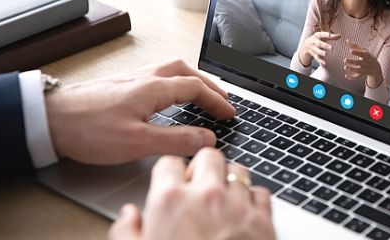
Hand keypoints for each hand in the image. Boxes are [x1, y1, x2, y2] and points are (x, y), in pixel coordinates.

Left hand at [45, 59, 234, 164]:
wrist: (48, 118)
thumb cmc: (87, 129)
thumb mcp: (137, 142)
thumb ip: (175, 140)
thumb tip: (206, 139)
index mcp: (153, 88)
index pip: (196, 88)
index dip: (217, 100)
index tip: (229, 112)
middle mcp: (145, 77)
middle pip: (186, 71)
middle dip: (208, 84)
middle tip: (221, 99)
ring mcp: (131, 78)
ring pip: (171, 70)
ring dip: (191, 80)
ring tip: (200, 94)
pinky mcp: (119, 85)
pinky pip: (157, 75)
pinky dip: (174, 82)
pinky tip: (167, 96)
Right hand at [109, 149, 275, 239]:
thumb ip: (126, 233)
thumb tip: (129, 215)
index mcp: (170, 201)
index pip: (169, 162)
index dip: (170, 173)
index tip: (172, 182)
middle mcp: (206, 195)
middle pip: (209, 156)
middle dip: (203, 168)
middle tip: (199, 187)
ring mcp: (237, 204)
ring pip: (238, 171)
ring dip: (230, 183)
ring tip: (222, 203)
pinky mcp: (263, 219)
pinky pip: (261, 193)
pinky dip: (253, 200)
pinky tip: (243, 216)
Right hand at [298, 32, 340, 66]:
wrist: (305, 45)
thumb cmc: (317, 39)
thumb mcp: (323, 36)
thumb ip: (331, 36)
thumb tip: (340, 36)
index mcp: (317, 36)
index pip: (321, 34)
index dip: (326, 35)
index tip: (330, 35)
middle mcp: (314, 42)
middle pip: (319, 43)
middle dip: (325, 45)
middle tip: (331, 47)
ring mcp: (313, 48)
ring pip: (317, 51)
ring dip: (321, 52)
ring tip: (325, 54)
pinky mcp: (313, 54)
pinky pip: (316, 58)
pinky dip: (320, 60)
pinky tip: (324, 63)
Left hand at [344, 40, 382, 87]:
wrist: (376, 68)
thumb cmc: (368, 57)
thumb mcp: (363, 50)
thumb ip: (355, 46)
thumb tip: (346, 40)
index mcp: (367, 56)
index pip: (362, 54)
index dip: (357, 52)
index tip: (350, 51)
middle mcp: (366, 63)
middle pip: (360, 63)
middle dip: (352, 62)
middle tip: (345, 60)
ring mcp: (365, 69)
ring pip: (358, 71)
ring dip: (351, 69)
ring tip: (345, 67)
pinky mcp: (362, 75)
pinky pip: (357, 77)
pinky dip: (352, 77)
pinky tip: (346, 76)